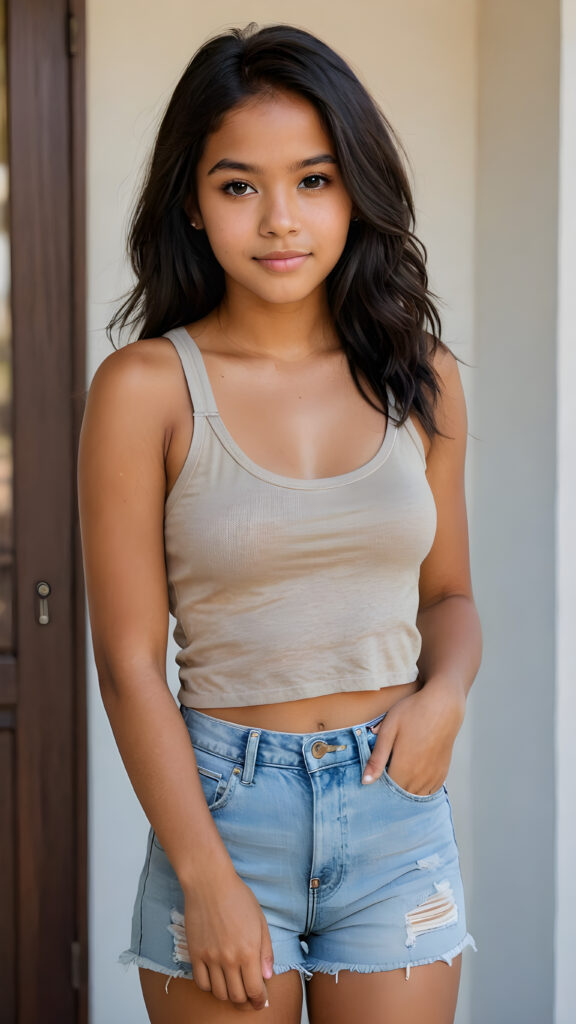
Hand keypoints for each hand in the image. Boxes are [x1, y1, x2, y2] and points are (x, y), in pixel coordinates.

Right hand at [182, 872, 273, 1010]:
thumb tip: (266, 976)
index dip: (259, 1001)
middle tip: (248, 1000)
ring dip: (228, 996)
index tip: (261, 1003)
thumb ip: (265, 951)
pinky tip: (216, 980)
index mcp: (249, 951)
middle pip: (237, 996)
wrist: (210, 883)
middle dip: (245, 1003)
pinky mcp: (195, 954)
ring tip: (233, 990)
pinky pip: (201, 983)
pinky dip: (209, 988)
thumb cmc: (238, 898)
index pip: (255, 990)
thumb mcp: (260, 921)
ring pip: (219, 993)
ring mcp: (211, 958)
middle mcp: (230, 959)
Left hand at [362, 681, 465, 794]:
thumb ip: (377, 758)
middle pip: (400, 796)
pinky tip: (413, 775)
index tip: (374, 775)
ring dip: (405, 790)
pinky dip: (419, 788)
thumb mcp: (389, 730)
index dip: (378, 785)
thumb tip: (365, 782)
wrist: (444, 705)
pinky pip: (429, 791)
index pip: (386, 791)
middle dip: (391, 790)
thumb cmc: (413, 712)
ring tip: (399, 772)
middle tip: (385, 771)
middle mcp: (419, 777)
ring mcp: (433, 776)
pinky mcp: (442, 773)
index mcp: (404, 768)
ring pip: (415, 795)